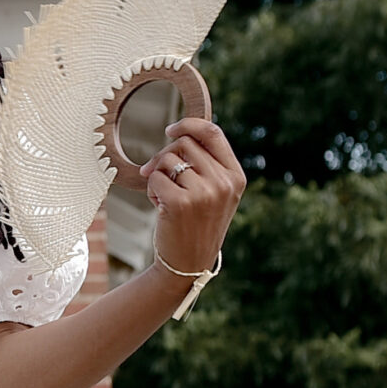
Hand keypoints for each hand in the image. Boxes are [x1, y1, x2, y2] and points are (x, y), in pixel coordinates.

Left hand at [142, 117, 244, 275]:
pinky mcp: (180, 203)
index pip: (213, 133)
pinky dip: (150, 189)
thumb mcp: (214, 194)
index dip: (189, 124)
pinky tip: (159, 206)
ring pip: (168, 159)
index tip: (170, 129)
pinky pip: (154, 178)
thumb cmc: (196, 224)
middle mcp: (224, 183)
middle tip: (156, 173)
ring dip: (157, 175)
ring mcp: (204, 193)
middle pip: (185, 144)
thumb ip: (206, 165)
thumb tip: (177, 134)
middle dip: (165, 154)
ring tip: (163, 196)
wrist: (186, 263)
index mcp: (236, 177)